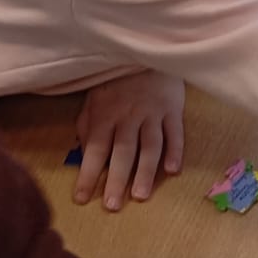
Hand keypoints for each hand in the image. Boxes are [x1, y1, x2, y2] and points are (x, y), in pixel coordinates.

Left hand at [74, 71, 185, 209]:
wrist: (146, 51)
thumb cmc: (116, 79)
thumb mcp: (94, 98)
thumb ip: (87, 124)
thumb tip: (83, 152)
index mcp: (105, 116)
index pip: (94, 149)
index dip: (88, 174)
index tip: (81, 198)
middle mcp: (128, 117)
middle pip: (122, 153)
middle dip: (116, 180)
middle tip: (112, 206)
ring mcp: (152, 114)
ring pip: (149, 147)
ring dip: (145, 172)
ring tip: (141, 196)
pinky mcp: (173, 110)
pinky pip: (175, 133)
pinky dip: (175, 151)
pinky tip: (173, 170)